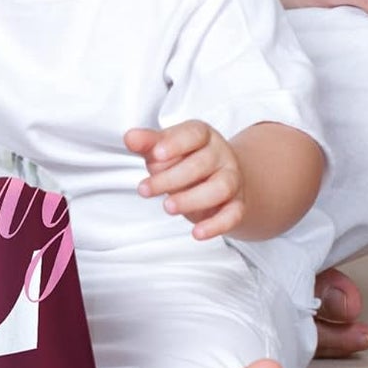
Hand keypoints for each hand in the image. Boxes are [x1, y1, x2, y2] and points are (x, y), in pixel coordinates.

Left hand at [125, 121, 243, 240]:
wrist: (217, 178)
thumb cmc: (184, 160)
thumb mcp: (163, 149)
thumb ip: (148, 143)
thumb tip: (130, 138)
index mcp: (203, 136)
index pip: (194, 134)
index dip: (175, 143)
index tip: (155, 154)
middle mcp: (221, 155)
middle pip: (202, 164)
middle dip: (171, 178)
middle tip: (146, 189)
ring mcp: (232, 179)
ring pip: (220, 188)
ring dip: (192, 199)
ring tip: (168, 206)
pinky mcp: (237, 204)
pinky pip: (232, 215)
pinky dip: (216, 225)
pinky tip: (197, 233)